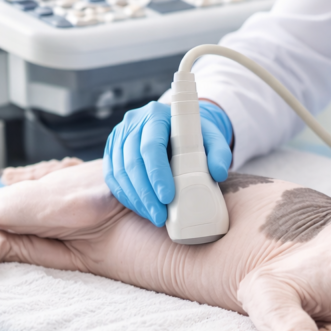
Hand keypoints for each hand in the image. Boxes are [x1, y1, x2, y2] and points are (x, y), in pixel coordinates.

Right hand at [103, 101, 232, 225]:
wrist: (176, 129)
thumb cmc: (194, 135)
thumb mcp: (211, 139)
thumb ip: (219, 153)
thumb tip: (219, 172)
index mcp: (157, 114)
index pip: (152, 146)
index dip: (157, 174)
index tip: (167, 197)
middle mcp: (134, 122)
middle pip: (133, 161)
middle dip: (146, 193)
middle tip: (160, 216)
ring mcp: (119, 135)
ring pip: (120, 171)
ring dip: (136, 198)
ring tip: (154, 216)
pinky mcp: (111, 150)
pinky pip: (113, 177)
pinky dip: (126, 196)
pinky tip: (141, 208)